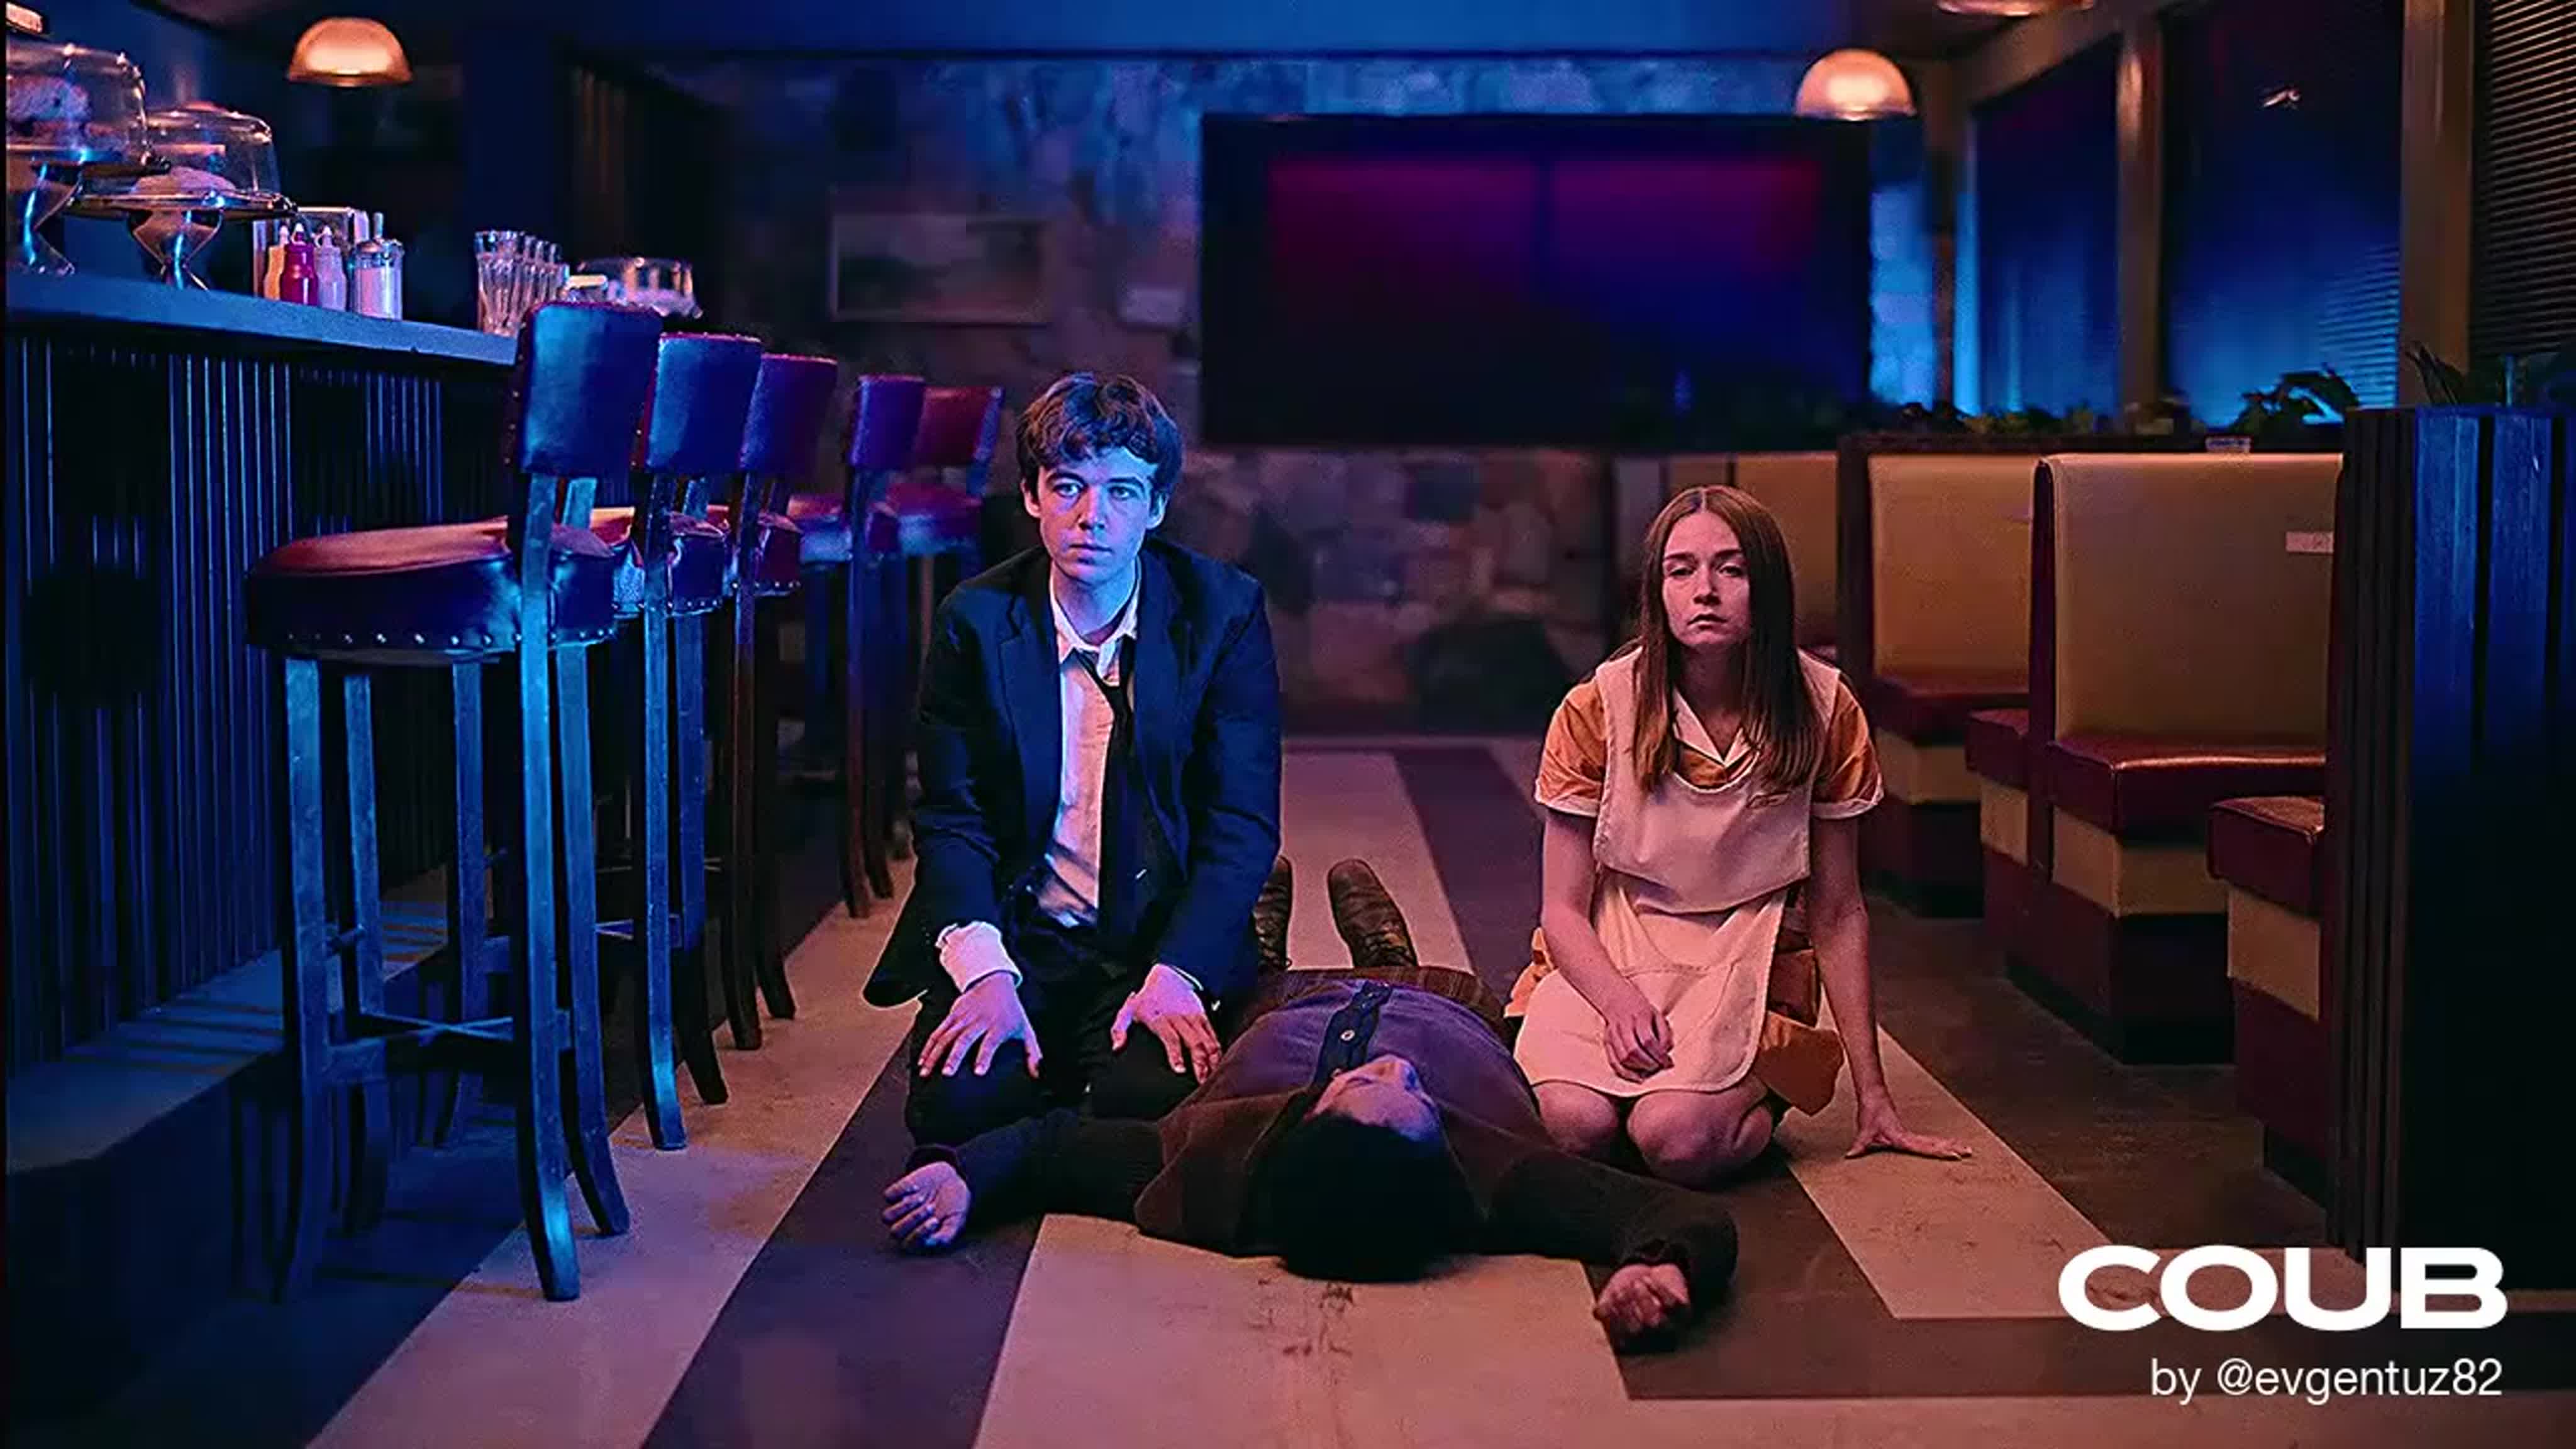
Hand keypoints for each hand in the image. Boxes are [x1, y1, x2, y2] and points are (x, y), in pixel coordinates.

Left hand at [882, 1161, 972, 1251]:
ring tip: (922, 1198)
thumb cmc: (954, 1205)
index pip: (908, 1244)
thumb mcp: (956, 1222)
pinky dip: (902, 1192)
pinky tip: (917, 1188)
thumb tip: (929, 1242)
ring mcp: (899, 1210)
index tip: (935, 1221)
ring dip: (904, 1208)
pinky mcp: (897, 1193)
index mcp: (917, 1238)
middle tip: (931, 1207)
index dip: (919, 1234)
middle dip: (913, 1220)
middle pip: (896, 1232)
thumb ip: (945, 1236)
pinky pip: (888, 1196)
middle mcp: (905, 1226)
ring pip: (887, 1216)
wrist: (953, 1180)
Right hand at [919, 972, 1042, 1078]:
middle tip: (947, 1073)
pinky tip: (922, 1060)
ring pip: (945, 1036)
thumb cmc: (1011, 1010)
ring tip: (926, 1071)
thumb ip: (1032, 1053)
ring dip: (935, 1054)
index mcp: (998, 1026)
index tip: (978, 1072)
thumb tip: (1038, 1074)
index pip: (990, 1043)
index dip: (984, 1057)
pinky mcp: (951, 1016)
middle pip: (964, 1039)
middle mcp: (978, 1022)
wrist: (994, 982)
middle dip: (954, 1057)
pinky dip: (928, 1047)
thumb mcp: (1025, 1029)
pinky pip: (937, 1032)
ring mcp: (962, 1018)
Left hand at [1111, 964, 1220, 1081]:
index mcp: (1161, 1019)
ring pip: (1206, 1040)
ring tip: (1213, 1075)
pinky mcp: (1203, 1017)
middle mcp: (1180, 1018)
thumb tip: (1117, 1048)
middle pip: (1194, 1042)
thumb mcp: (1128, 1010)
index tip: (1180, 1070)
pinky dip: (1217, 1049)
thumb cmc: (1147, 998)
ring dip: (1211, 1059)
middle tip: (1202, 1080)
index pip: (1171, 1039)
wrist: (1170, 975)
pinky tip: (1218, 1063)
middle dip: (1200, 1062)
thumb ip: (1119, 1029)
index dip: (1176, 1055)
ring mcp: (1193, 1018)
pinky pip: (1213, 1035)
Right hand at [1593, 1262, 1691, 1348]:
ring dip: (1643, 1301)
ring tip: (1635, 1283)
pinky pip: (1672, 1304)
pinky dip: (1658, 1290)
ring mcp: (1671, 1328)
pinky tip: (1649, 1279)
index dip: (1613, 1321)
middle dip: (1627, 1309)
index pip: (1621, 1341)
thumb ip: (1604, 1307)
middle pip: (1638, 1332)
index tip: (1607, 1301)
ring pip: (1656, 1322)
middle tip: (1620, 1290)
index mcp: (1632, 1344)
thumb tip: (1598, 1314)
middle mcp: (1652, 1341)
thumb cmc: (1627, 1291)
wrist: (1652, 1273)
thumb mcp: (1611, 1297)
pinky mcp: (1684, 1312)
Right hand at [1596, 986, 1673, 1080]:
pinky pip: (1613, 1062)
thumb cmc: (1642, 1011)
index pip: (1648, 1039)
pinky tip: (1636, 1077)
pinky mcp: (1607, 1042)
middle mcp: (1623, 1025)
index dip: (1659, 1054)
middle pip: (1633, 1050)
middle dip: (1648, 1064)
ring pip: (1622, 1058)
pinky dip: (1625, 1073)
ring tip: (1649, 1072)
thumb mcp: (1658, 1016)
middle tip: (1658, 1068)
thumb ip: (1664, 1034)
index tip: (1668, 1062)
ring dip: (1637, 1069)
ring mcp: (1613, 1034)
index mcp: (1639, 1015)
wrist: (1617, 1000)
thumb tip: (1666, 1052)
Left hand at [1846, 1095, 1972, 1161]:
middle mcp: (1909, 1136)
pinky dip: (1939, 1145)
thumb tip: (1850, 1155)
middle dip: (1952, 1148)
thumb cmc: (1870, 1113)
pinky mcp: (1908, 1135)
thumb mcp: (1864, 1131)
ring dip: (1950, 1145)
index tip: (1954, 1153)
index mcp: (1902, 1138)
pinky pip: (1927, 1142)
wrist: (1873, 1098)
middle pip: (1935, 1144)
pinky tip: (1948, 1147)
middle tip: (1969, 1153)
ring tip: (1967, 1150)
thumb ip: (1859, 1145)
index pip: (1924, 1147)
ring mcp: (1910, 1135)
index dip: (1940, 1151)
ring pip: (1934, 1142)